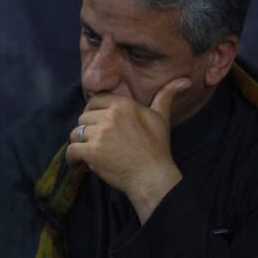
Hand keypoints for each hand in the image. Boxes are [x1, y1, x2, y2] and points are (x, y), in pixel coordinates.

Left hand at [66, 77, 190, 222]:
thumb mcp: (162, 118)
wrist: (152, 176)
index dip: (93, 112)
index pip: (95, 101)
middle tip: (93, 141)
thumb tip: (185, 80)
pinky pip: (71, 151)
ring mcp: (99, 134)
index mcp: (123, 104)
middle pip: (84, 117)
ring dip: (79, 143)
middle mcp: (109, 116)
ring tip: (86, 152)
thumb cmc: (157, 148)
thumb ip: (166, 96)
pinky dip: (72, 158)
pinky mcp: (91, 152)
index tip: (96, 124)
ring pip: (76, 133)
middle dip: (86, 129)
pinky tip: (78, 164)